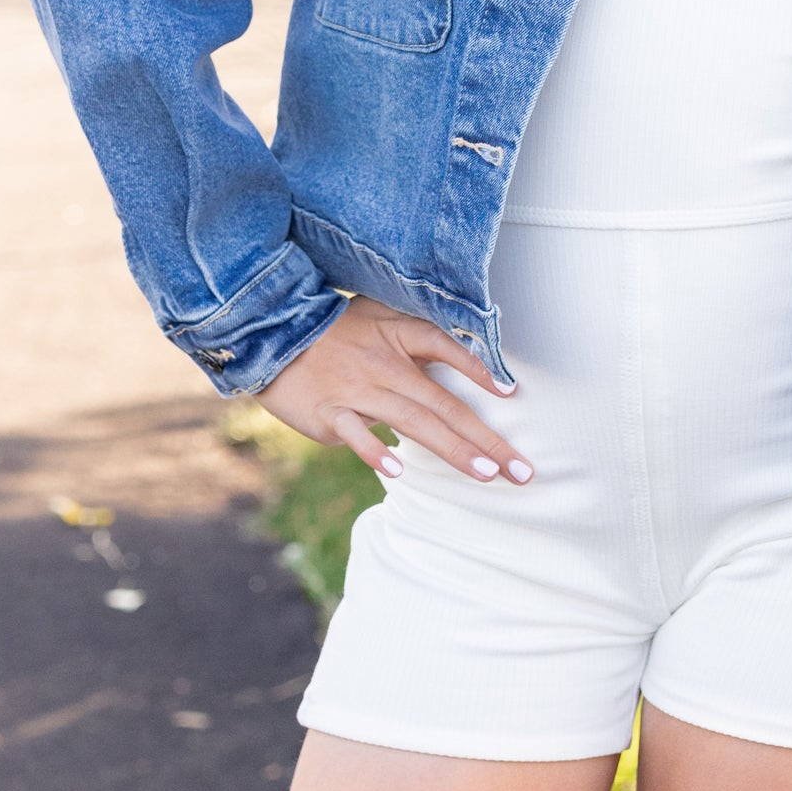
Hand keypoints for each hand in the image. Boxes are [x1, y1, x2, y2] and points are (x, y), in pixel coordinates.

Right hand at [256, 296, 530, 488]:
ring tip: (485, 473)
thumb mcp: (378, 317)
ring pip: (414, 423)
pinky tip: (396, 471)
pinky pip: (356, 435)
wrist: (271, 336)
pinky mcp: (329, 415)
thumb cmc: (335, 330)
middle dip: (487, 439)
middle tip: (520, 470)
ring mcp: (358, 392)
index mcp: (398, 338)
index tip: (512, 394)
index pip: (445, 348)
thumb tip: (465, 363)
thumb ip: (419, 338)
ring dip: (453, 449)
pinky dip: (374, 450)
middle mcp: (385, 367)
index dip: (479, 369)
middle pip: (444, 405)